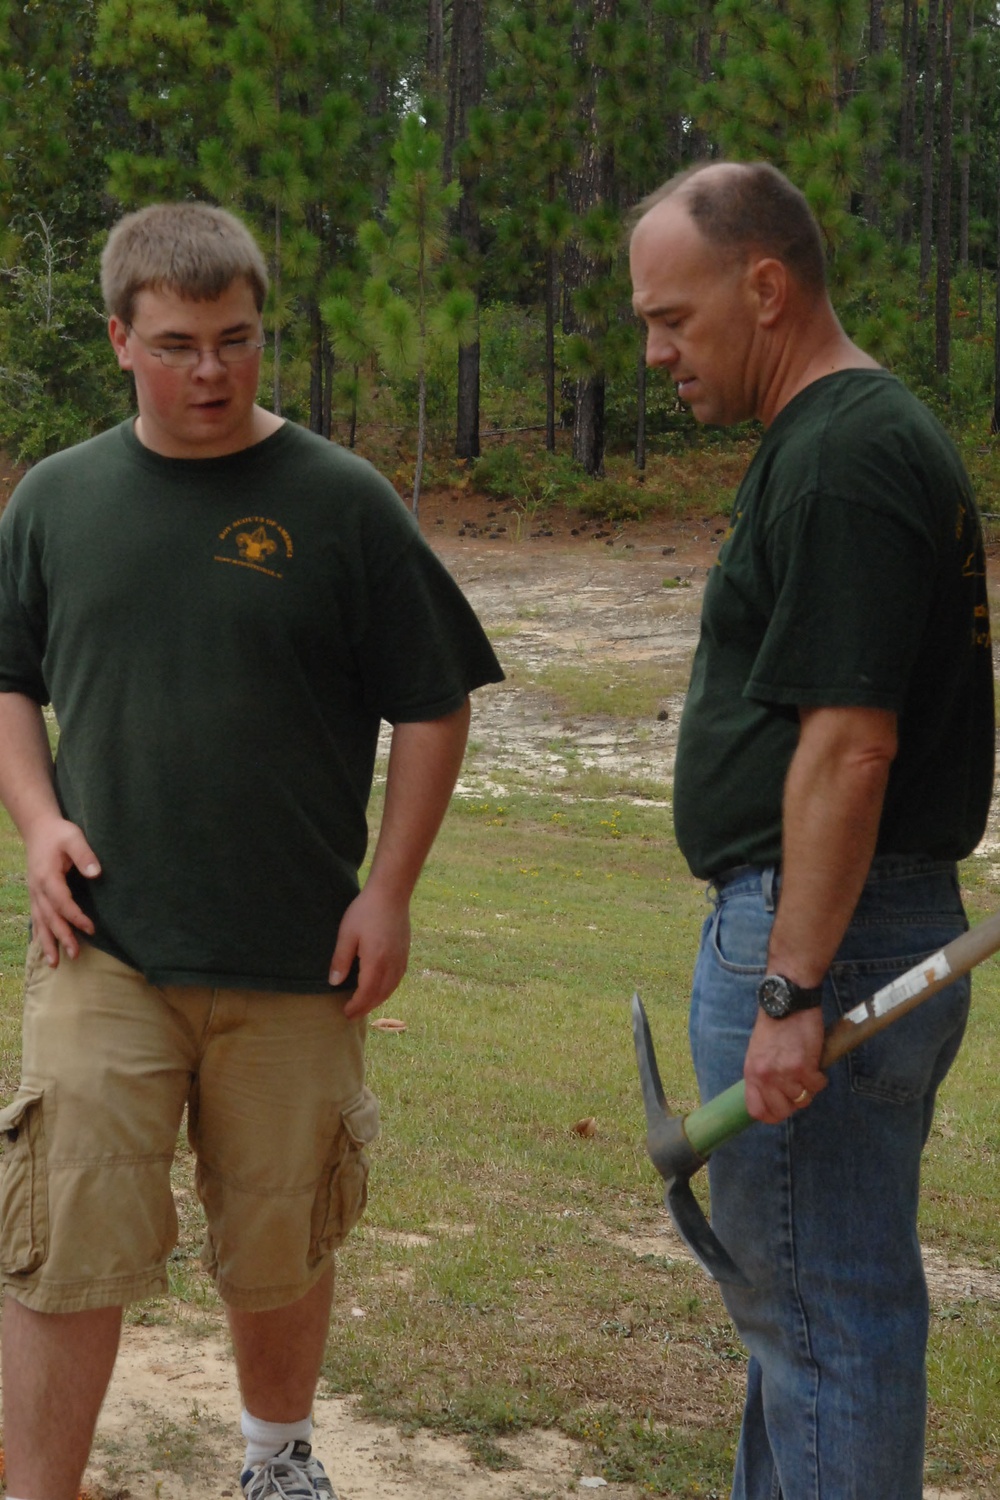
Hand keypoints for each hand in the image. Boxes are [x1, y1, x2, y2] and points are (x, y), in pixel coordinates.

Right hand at [24, 815, 100, 965]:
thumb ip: (85, 855)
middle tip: (75, 955)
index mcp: (47, 877)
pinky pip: (36, 918)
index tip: (91, 928)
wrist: (38, 828)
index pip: (62, 902)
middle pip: (49, 918)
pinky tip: (44, 948)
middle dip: (61, 937)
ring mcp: (34, 893)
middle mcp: (37, 889)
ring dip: (47, 942)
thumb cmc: (59, 833)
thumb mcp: (74, 838)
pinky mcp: (35, 894)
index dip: (76, 917)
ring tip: (54, 963)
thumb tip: (96, 873)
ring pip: (39, 922)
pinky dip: (40, 934)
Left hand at [329, 884, 410, 1018]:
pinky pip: (397, 980)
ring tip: (365, 1005)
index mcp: (376, 962)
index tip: (345, 1013)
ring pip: (390, 989)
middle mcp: (392, 965)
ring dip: (377, 1000)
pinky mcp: (405, 954)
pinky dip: (387, 990)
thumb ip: (341, 960)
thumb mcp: (347, 934)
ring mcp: (401, 960)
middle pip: (380, 995)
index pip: (366, 994)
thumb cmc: (365, 911)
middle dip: (366, 1007)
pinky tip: (380, 988)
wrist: (391, 894)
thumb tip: (335, 983)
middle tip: (352, 1014)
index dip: (356, 1006)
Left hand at [743, 1007, 827, 1123]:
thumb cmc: (774, 1024)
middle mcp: (765, 1076)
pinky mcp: (803, 1066)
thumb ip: (762, 1075)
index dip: (772, 1114)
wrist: (787, 1002)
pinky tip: (817, 1066)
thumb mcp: (758, 1052)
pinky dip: (820, 1079)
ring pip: (802, 1099)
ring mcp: (784, 1073)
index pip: (757, 1110)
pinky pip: (816, 1086)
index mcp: (751, 1073)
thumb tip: (772, 1096)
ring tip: (809, 1072)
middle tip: (800, 1089)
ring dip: (809, 1088)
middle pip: (781, 1111)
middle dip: (794, 1104)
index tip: (782, 1109)